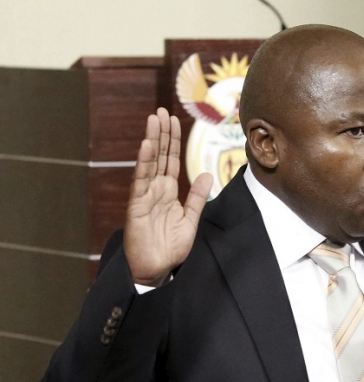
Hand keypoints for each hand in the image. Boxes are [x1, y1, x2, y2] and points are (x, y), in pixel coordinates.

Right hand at [123, 107, 212, 285]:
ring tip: (153, 120)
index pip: (170, 160)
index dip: (172, 141)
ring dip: (152, 141)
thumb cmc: (171, 247)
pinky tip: (147, 146)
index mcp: (168, 192)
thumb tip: (207, 175)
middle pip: (159, 156)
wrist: (157, 269)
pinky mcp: (137, 206)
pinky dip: (144, 163)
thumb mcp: (190, 219)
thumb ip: (197, 197)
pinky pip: (141, 181)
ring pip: (149, 163)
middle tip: (161, 110)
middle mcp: (155, 190)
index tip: (173, 120)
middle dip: (161, 133)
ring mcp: (145, 196)